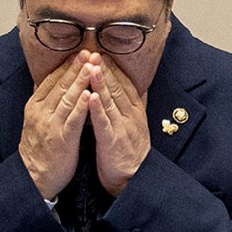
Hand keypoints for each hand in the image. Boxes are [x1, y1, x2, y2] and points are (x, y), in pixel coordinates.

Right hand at [18, 51, 91, 198]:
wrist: (34, 177)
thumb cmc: (42, 149)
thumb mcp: (39, 120)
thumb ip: (46, 101)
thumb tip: (50, 82)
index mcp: (36, 105)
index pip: (51, 79)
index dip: (66, 65)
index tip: (80, 51)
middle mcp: (41, 112)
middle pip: (59, 84)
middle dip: (75, 67)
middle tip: (89, 50)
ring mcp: (50, 125)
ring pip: (66, 98)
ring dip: (80, 81)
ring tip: (92, 66)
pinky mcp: (61, 139)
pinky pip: (72, 120)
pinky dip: (81, 106)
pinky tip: (89, 94)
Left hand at [87, 54, 150, 196]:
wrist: (135, 179)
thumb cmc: (131, 154)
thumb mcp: (137, 126)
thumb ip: (135, 107)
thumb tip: (140, 89)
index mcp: (135, 113)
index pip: (126, 85)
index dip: (115, 69)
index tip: (104, 54)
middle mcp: (130, 117)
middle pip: (118, 89)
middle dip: (106, 70)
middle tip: (95, 52)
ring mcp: (122, 129)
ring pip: (110, 102)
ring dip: (101, 84)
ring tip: (91, 67)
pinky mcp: (112, 142)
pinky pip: (103, 123)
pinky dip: (97, 109)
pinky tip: (90, 97)